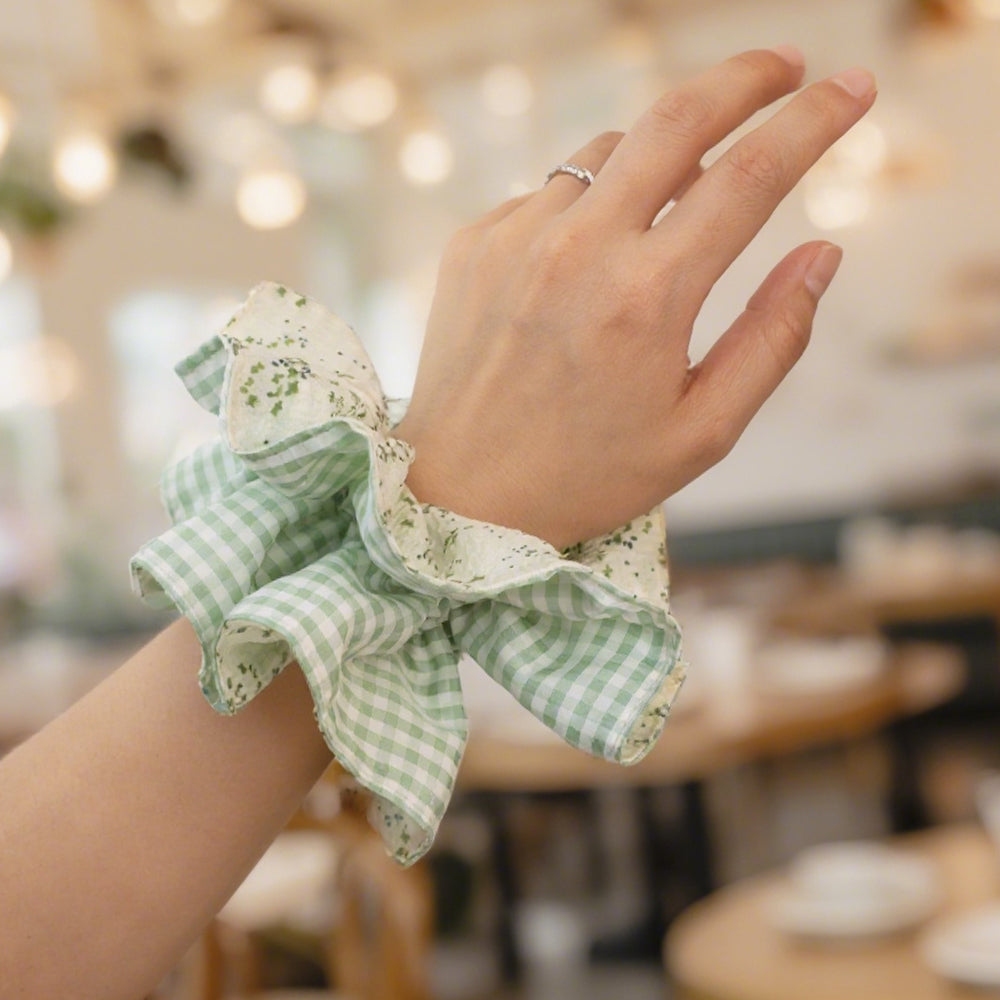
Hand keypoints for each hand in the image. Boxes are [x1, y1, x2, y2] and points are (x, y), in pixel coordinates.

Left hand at [394, 48, 875, 549]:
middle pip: (676, 118)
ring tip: (675, 206)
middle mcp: (577, 250)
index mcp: (646, 299)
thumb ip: (772, 340)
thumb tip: (822, 256)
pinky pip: (550, 194)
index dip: (813, 121)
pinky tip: (585, 269)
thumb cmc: (585, 475)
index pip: (750, 176)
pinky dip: (587, 208)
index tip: (853, 88)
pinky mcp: (474, 243)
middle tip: (786, 67)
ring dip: (659, 157)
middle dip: (745, 78)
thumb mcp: (700, 432)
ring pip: (610, 153)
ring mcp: (515, 238)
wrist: (461, 495)